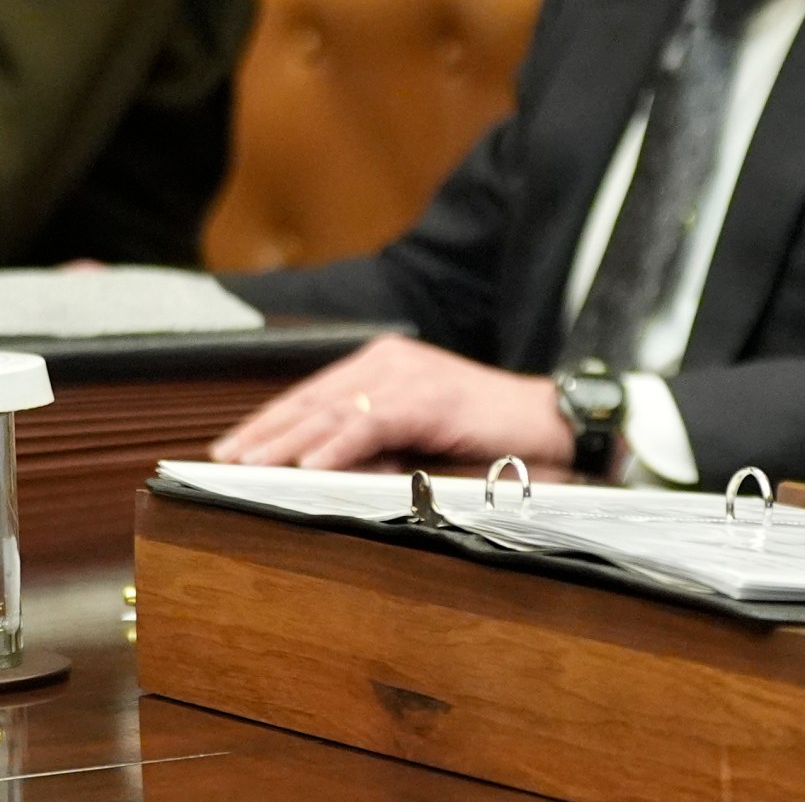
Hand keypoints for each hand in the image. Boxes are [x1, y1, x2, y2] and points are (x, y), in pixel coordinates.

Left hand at [210, 335, 571, 470]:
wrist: (554, 423)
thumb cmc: (491, 433)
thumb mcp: (419, 435)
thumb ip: (375, 444)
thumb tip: (322, 471)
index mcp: (387, 364)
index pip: (313, 394)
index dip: (269, 422)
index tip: (231, 447)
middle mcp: (392, 361)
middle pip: (312, 400)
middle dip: (263, 433)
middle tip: (221, 460)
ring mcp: (411, 376)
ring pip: (333, 411)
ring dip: (286, 442)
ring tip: (249, 465)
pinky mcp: (430, 397)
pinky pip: (371, 423)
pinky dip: (336, 446)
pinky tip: (307, 466)